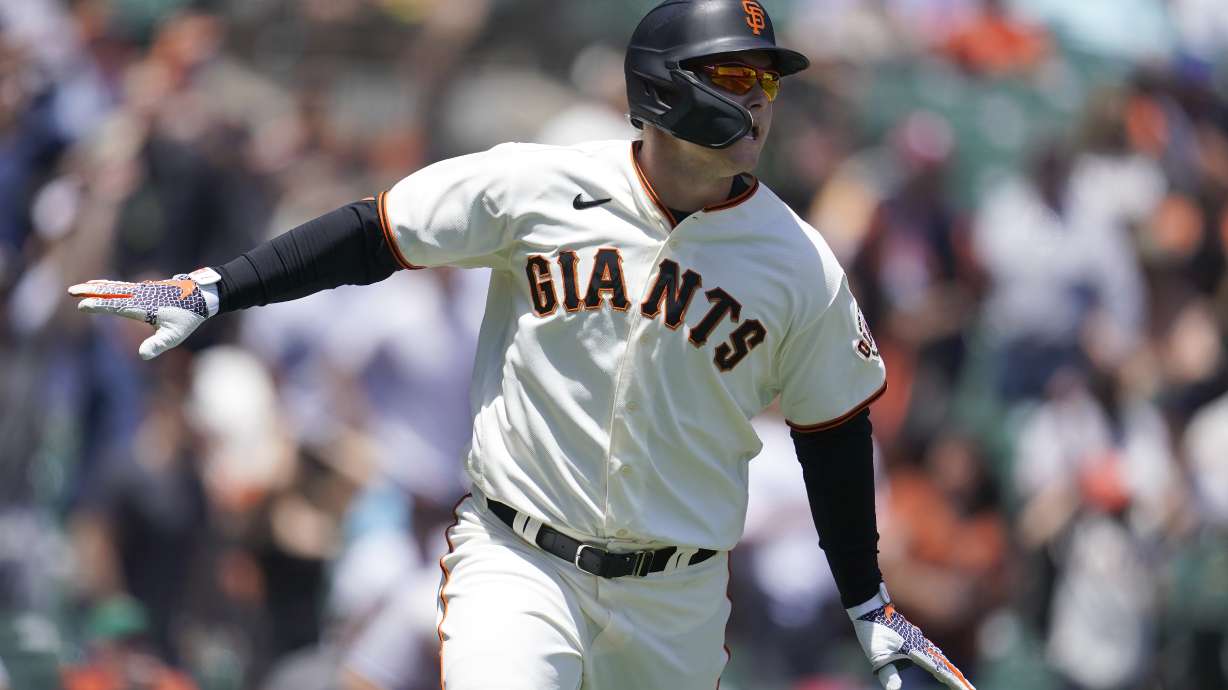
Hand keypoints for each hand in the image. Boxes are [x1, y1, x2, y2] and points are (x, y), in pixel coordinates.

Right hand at [68, 270, 216, 359]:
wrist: (202, 296)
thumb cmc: (188, 317)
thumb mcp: (175, 335)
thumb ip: (158, 344)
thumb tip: (142, 356)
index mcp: (145, 307)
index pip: (117, 305)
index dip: (100, 305)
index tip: (83, 305)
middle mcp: (141, 295)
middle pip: (112, 291)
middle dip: (91, 292)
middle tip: (71, 290)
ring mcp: (143, 290)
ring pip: (116, 286)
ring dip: (97, 286)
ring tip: (81, 287)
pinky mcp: (146, 288)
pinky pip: (123, 285)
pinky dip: (110, 285)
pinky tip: (103, 285)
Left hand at [848, 584, 975, 689]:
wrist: (870, 607)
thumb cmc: (873, 632)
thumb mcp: (878, 656)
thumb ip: (888, 674)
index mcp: (918, 651)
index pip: (942, 671)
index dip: (956, 683)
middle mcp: (922, 645)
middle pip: (947, 665)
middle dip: (959, 679)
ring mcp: (919, 640)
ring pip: (941, 657)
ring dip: (951, 670)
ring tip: (961, 680)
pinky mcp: (913, 637)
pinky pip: (933, 651)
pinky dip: (941, 660)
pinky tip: (940, 661)